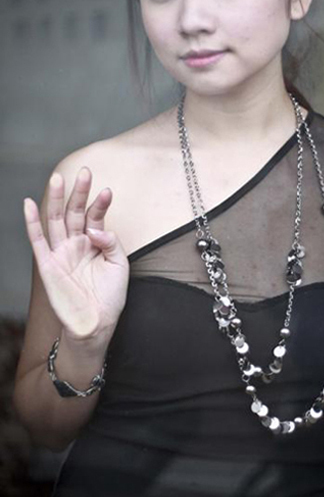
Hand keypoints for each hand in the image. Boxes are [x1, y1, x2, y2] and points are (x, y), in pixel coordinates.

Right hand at [24, 167, 129, 341]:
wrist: (96, 324)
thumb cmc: (109, 296)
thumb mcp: (120, 265)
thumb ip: (111, 242)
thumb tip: (95, 228)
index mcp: (95, 242)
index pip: (96, 216)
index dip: (101, 203)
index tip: (107, 191)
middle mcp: (76, 243)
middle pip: (74, 211)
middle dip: (79, 191)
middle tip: (84, 171)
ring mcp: (61, 252)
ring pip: (56, 220)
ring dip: (56, 199)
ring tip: (59, 177)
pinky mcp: (48, 265)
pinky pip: (37, 240)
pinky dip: (31, 222)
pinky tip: (29, 203)